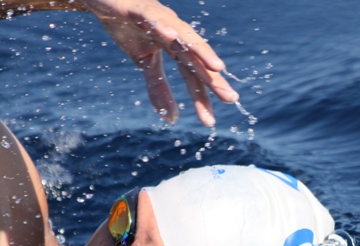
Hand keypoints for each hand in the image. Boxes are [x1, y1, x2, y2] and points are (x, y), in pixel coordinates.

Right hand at [81, 0, 238, 125]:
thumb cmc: (129, 28)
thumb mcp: (144, 63)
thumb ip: (159, 88)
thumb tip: (172, 119)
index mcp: (177, 47)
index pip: (193, 75)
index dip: (201, 97)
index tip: (210, 121)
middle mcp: (175, 32)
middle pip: (196, 58)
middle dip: (213, 78)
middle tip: (230, 98)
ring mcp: (160, 19)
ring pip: (184, 36)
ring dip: (202, 51)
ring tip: (218, 68)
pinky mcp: (138, 9)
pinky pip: (151, 17)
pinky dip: (161, 26)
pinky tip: (171, 36)